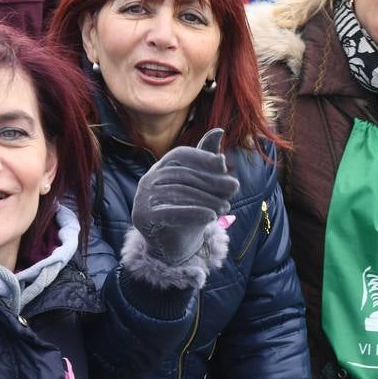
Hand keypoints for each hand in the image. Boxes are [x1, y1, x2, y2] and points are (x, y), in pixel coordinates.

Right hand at [132, 128, 238, 265]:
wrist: (174, 247)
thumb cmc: (191, 211)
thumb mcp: (204, 186)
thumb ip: (210, 163)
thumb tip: (219, 131)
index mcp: (161, 168)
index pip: (180, 155)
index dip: (202, 157)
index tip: (224, 165)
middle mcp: (148, 180)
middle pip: (182, 174)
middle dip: (211, 180)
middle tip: (234, 188)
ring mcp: (142, 198)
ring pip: (179, 193)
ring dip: (207, 199)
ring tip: (226, 207)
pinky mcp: (143, 217)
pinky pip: (170, 212)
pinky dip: (194, 213)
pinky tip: (212, 217)